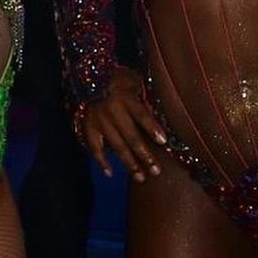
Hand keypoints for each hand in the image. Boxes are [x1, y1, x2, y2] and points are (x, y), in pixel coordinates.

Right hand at [81, 65, 166, 182]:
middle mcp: (112, 111)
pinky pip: (95, 148)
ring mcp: (100, 121)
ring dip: (129, 164)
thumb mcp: (132, 82)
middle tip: (156, 171)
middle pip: (131, 136)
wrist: (90, 80)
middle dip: (145, 155)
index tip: (163, 141)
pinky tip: (110, 173)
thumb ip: (145, 94)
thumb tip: (167, 107)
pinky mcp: (89, 128)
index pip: (141, 115)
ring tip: (141, 177)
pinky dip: (102, 162)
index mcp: (125, 98)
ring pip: (117, 146)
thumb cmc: (119, 83)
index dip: (152, 128)